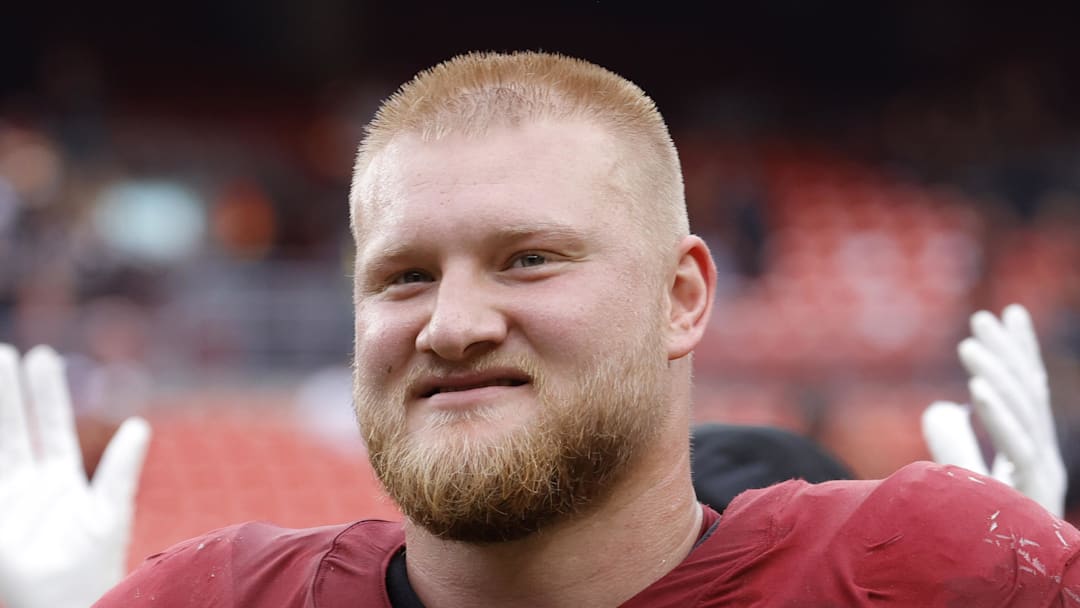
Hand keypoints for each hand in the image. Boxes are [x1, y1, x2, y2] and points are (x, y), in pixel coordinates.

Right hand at [0, 345, 150, 607]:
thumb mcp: (112, 509)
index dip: (46, 393)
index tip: (40, 356)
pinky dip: (15, 457)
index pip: (50, 426)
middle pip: (18, 428)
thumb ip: (121, 468)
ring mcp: (11, 502)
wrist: (76, 605)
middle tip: (5, 351)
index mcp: (61, 481)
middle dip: (11, 392)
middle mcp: (31, 487)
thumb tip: (139, 425)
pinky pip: (11, 478)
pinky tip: (19, 431)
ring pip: (1, 446)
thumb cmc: (96, 566)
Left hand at [922, 304, 1065, 516]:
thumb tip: (940, 403)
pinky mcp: (1028, 498)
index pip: (1025, 391)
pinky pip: (1015, 452)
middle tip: (983, 317)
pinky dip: (997, 420)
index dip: (1017, 352)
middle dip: (1007, 353)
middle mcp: (1043, 461)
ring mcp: (1040, 479)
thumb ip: (954, 440)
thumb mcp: (961, 479)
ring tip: (968, 345)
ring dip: (996, 376)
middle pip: (1028, 396)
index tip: (1004, 313)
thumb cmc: (970, 534)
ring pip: (1024, 417)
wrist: (987, 588)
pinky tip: (975, 391)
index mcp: (1031, 453)